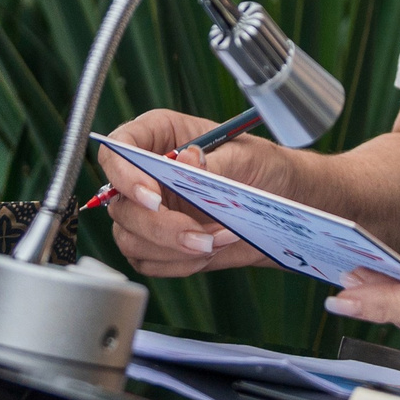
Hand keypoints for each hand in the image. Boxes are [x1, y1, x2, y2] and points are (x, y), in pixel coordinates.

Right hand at [96, 108, 294, 276]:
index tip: (153, 197)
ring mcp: (148, 211)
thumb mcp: (244, 156)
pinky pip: (148, 262)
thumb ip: (212, 161)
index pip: (117, 149)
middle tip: (198, 234)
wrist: (282, 202)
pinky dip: (179, 263)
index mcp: (158, 136)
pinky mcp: (157, 243)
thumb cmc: (261, 166)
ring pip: (130, 238)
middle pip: (120, 204)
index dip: (124, 174)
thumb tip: (187, 161)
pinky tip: (209, 251)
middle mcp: (146, 173)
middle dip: (159, 225)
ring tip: (216, 240)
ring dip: (173, 247)